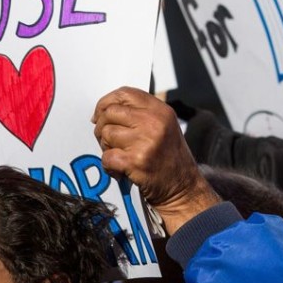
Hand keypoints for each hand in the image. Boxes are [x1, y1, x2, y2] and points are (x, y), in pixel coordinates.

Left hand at [92, 86, 219, 233]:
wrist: (183, 189)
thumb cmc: (169, 159)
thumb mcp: (163, 127)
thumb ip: (139, 115)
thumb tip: (103, 111)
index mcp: (160, 110)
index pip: (124, 93)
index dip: (106, 102)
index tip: (99, 114)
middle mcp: (154, 122)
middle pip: (110, 112)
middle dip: (101, 127)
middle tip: (107, 141)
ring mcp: (145, 141)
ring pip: (106, 134)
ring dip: (106, 148)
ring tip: (120, 157)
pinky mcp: (136, 161)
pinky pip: (106, 157)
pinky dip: (109, 166)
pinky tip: (120, 171)